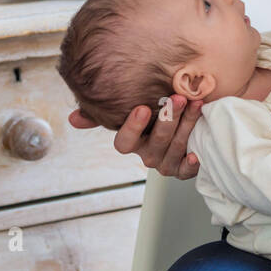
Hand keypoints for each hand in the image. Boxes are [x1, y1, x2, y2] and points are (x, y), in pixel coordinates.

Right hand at [69, 94, 202, 178]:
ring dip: (186, 125)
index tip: (142, 108)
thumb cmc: (154, 115)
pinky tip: (196, 153)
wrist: (182, 123)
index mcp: (132, 143)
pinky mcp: (183, 169)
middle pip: (156, 141)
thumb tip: (73, 119)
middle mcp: (148, 155)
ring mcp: (166, 163)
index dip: (133, 127)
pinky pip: (186, 171)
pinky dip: (191, 163)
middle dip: (168, 118)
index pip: (125, 142)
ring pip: (175, 147)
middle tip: (177, 98)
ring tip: (195, 104)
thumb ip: (103, 115)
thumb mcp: (131, 111)